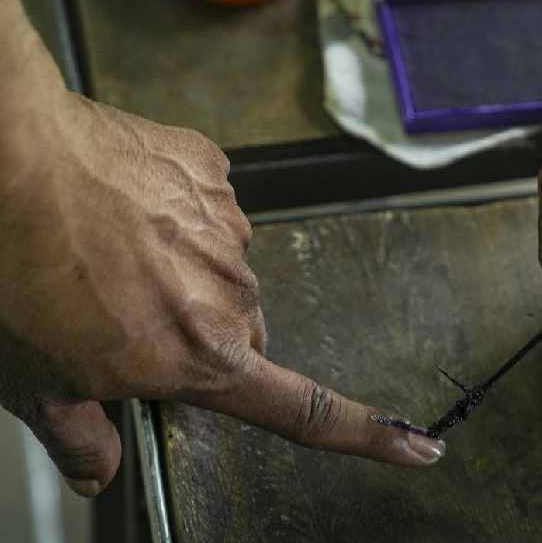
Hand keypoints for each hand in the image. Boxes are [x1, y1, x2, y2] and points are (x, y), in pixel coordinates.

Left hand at [0, 59, 442, 498]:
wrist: (9, 154)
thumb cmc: (15, 266)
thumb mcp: (33, 380)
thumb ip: (80, 434)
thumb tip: (99, 469)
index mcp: (200, 355)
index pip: (303, 410)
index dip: (368, 435)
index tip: (419, 448)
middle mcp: (230, 295)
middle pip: (245, 331)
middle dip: (204, 333)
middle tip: (133, 315)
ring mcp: (226, 228)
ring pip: (223, 270)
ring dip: (184, 270)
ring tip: (116, 252)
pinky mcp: (213, 174)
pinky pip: (208, 211)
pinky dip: (175, 216)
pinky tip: (126, 208)